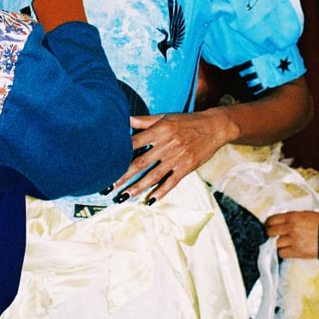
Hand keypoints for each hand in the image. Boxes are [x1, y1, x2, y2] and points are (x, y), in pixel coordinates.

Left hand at [112, 108, 230, 203]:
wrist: (214, 126)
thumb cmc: (186, 121)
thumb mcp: (165, 117)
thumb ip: (144, 120)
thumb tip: (124, 118)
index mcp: (159, 130)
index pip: (134, 143)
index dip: (119, 154)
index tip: (105, 164)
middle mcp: (166, 144)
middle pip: (140, 163)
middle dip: (122, 176)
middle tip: (107, 187)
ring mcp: (177, 157)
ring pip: (153, 175)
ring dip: (137, 188)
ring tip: (123, 197)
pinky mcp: (186, 167)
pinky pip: (171, 182)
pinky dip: (161, 192)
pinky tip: (150, 201)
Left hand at [265, 211, 318, 258]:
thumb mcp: (305, 214)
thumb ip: (292, 217)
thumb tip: (281, 221)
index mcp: (292, 216)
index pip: (272, 219)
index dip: (269, 223)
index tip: (269, 226)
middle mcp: (291, 227)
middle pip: (270, 232)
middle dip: (270, 234)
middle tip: (273, 235)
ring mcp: (293, 240)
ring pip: (275, 244)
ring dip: (277, 244)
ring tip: (282, 244)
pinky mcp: (297, 251)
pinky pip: (282, 253)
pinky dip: (283, 252)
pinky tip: (287, 250)